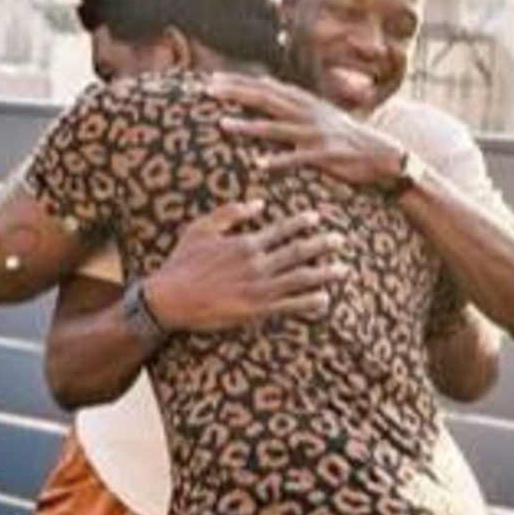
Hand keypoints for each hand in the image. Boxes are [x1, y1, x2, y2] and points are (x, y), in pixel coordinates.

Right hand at [146, 198, 349, 331]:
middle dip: (323, 245)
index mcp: (246, 243)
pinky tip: (325, 300)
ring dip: (324, 273)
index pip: (282, 229)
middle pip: (299, 252)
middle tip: (342, 240)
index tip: (317, 217)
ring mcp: (259, 289)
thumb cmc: (183, 262)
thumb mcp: (201, 229)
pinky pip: (290, 306)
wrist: (170, 299)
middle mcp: (257, 264)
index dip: (303, 222)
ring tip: (343, 269)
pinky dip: (309, 302)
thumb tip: (258, 203)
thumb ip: (230, 213)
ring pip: (301, 279)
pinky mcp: (257, 311)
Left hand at [203, 72, 407, 191]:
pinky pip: (298, 158)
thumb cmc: (346, 137)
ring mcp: (317, 133)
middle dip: (236, 94)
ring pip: (277, 127)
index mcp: (304, 102)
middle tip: (208, 91)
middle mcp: (308, 112)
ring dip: (249, 126)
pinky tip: (259, 165)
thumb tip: (265, 83)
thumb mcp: (318, 113)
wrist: (384, 155)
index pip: (264, 87)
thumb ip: (291, 100)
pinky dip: (279, 161)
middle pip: (266, 99)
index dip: (238, 83)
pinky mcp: (327, 155)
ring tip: (223, 126)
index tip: (210, 80)